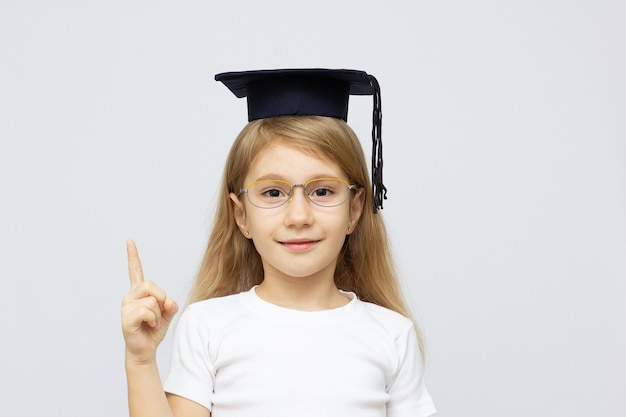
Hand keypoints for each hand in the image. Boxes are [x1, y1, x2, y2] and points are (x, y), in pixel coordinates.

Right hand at [121, 240, 177, 363]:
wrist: (146, 351)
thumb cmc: (154, 331)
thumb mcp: (167, 314)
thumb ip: (170, 304)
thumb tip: (168, 301)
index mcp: (139, 293)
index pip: (135, 271)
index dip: (133, 256)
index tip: (130, 241)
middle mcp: (130, 296)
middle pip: (150, 284)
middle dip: (161, 298)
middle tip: (159, 314)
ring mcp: (126, 306)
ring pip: (152, 299)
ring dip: (158, 313)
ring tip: (152, 323)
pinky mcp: (126, 318)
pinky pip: (147, 310)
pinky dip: (154, 319)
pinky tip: (149, 326)